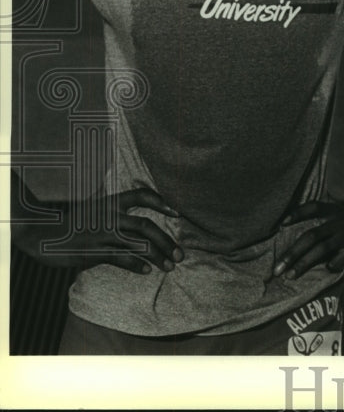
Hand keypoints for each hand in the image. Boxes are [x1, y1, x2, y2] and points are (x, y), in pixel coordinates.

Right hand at [12, 187, 183, 274]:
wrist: (41, 233)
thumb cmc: (71, 223)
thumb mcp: (94, 210)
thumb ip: (114, 213)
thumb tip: (138, 226)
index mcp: (111, 202)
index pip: (142, 196)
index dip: (162, 203)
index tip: (178, 213)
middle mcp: (110, 215)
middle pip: (147, 225)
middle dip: (167, 241)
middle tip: (180, 255)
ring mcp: (102, 233)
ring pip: (138, 244)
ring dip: (158, 256)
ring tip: (170, 266)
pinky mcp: (93, 250)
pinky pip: (121, 257)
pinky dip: (136, 264)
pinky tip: (147, 270)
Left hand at [274, 201, 343, 279]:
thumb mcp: (337, 215)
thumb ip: (319, 222)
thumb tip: (287, 231)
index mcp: (333, 211)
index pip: (313, 207)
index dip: (297, 214)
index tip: (282, 224)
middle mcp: (338, 221)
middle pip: (310, 236)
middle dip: (291, 253)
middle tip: (276, 269)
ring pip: (320, 250)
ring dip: (302, 263)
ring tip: (289, 275)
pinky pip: (336, 260)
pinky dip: (328, 265)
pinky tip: (326, 269)